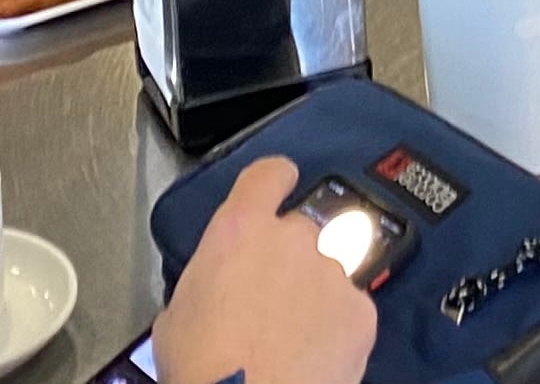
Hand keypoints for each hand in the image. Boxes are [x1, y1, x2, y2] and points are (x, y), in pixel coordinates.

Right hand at [149, 157, 378, 383]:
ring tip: (289, 340)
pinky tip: (313, 357)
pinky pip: (349, 311)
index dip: (276, 179)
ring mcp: (332, 274)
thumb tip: (215, 291)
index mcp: (240, 231)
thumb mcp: (177, 314)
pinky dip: (337, 329)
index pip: (268, 175)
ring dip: (312, 298)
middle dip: (288, 261)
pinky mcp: (361, 312)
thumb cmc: (203, 367)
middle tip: (269, 302)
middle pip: (298, 233)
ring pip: (326, 275)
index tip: (281, 184)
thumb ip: (207, 281)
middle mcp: (293, 239)